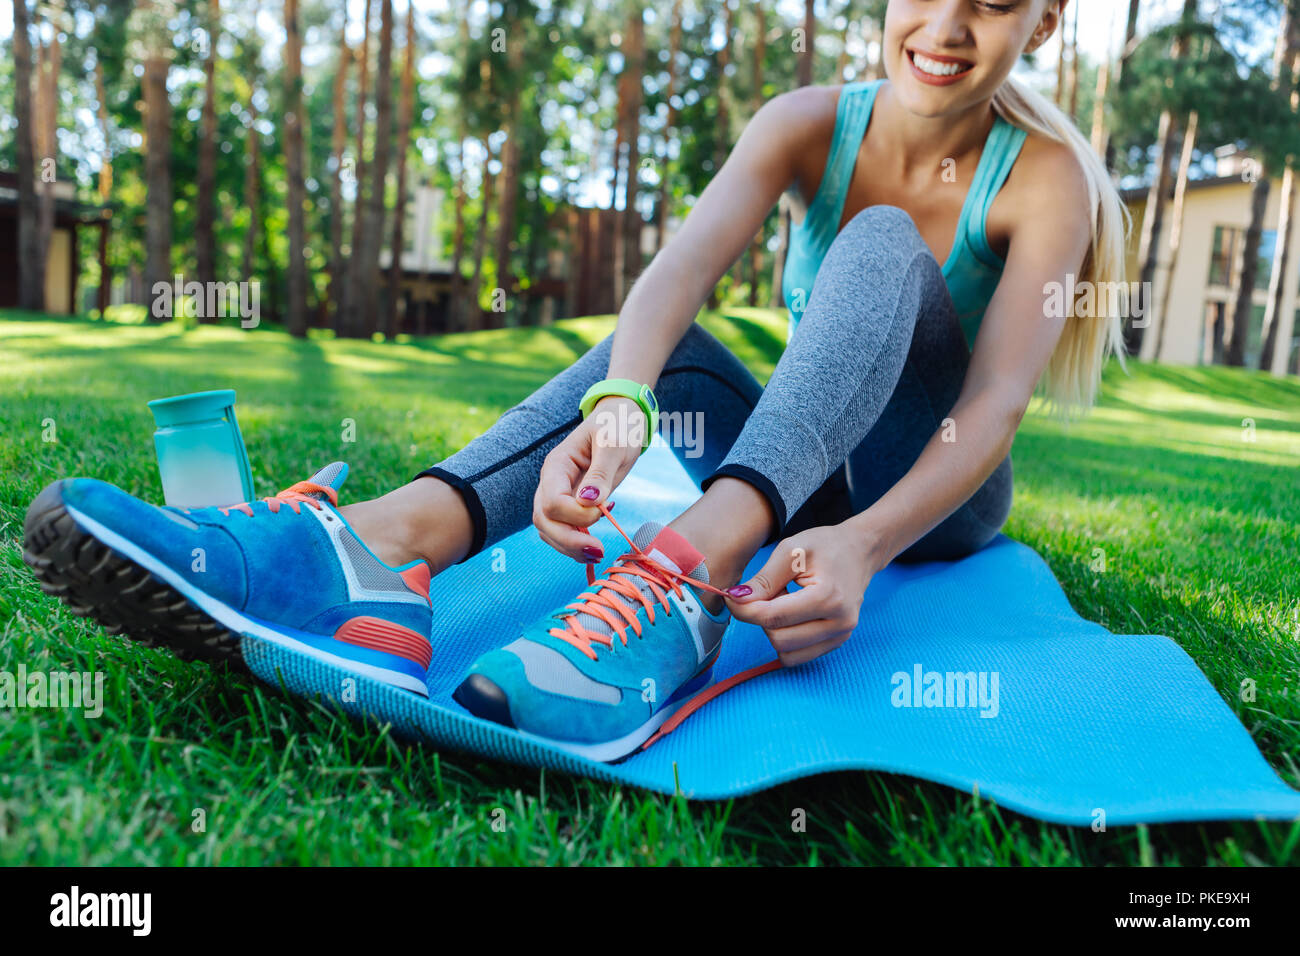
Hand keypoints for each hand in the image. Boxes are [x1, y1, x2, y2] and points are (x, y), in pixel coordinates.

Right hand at [533, 395, 645, 561]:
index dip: (575, 515)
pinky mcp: (569, 505)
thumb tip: (589, 501)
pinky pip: (561, 531)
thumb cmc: (617, 427)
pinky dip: (574, 544)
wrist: (620, 421)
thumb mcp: (614, 444)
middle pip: (543, 521)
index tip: (604, 511)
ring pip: (548, 530)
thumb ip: (601, 473)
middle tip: (598, 551)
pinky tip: (593, 548)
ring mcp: (558, 495)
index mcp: (557, 465)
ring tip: (597, 554)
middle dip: (568, 540)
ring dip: (569, 547)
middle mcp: (551, 482)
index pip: (551, 501)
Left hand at [725, 523, 877, 665]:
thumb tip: (736, 600)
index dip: (744, 609)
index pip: (772, 617)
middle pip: (778, 639)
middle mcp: (839, 623)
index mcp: (828, 597)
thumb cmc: (826, 545)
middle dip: (763, 618)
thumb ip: (763, 579)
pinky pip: (798, 656)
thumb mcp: (790, 551)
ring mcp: (841, 636)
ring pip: (787, 653)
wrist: (860, 551)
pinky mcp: (837, 643)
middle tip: (771, 592)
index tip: (731, 596)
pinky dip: (787, 639)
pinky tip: (793, 615)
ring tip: (785, 602)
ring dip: (775, 630)